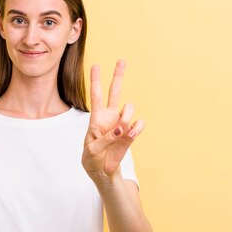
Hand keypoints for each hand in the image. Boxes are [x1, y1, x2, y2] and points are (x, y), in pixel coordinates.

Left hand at [82, 60, 144, 181]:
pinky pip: (139, 123)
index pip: (96, 96)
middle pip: (115, 92)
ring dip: (126, 115)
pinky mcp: (131, 133)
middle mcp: (110, 116)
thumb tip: (121, 128)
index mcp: (96, 118)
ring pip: (129, 106)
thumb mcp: (91, 150)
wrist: (103, 171)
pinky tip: (130, 134)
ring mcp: (122, 123)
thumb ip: (104, 139)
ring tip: (121, 130)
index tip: (95, 66)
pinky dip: (136, 128)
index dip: (95, 81)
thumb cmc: (92, 159)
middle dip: (118, 76)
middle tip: (121, 61)